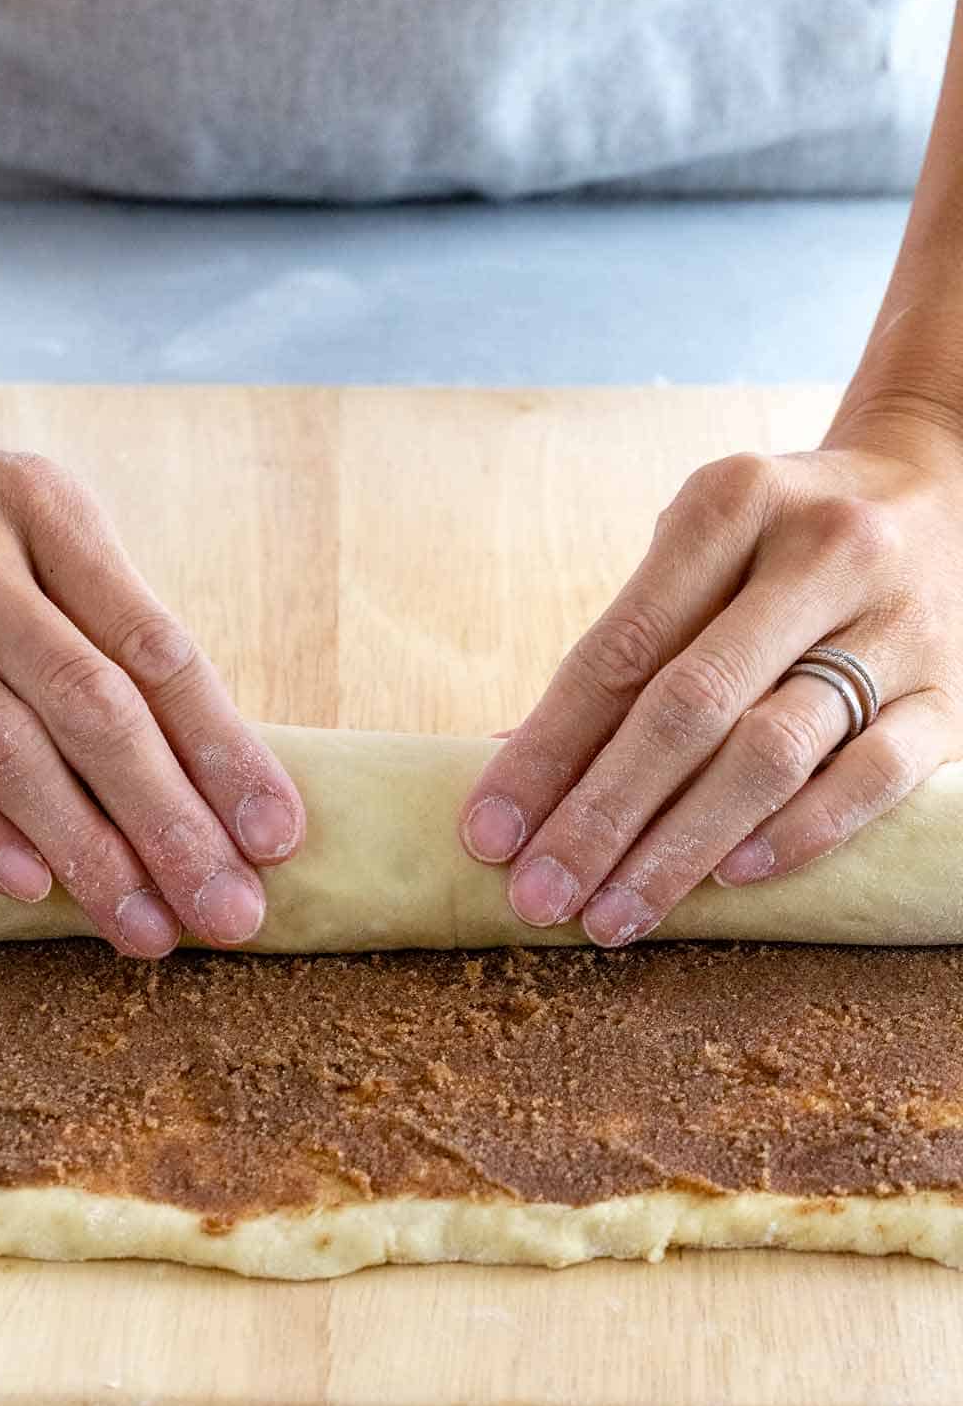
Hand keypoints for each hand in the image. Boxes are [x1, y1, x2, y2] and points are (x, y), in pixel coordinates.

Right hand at [0, 407, 304, 956]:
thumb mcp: (41, 532)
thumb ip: (115, 629)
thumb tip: (222, 775)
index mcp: (44, 509)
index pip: (155, 649)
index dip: (224, 750)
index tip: (277, 838)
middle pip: (89, 704)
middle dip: (171, 821)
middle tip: (229, 912)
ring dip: (86, 849)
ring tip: (146, 927)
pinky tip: (30, 887)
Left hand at [459, 419, 962, 945]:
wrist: (947, 490)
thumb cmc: (782, 540)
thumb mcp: (702, 548)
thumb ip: (625, 645)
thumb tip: (516, 765)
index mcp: (734, 502)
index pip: (621, 648)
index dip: (548, 748)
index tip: (489, 831)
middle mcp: (821, 553)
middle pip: (690, 706)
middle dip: (600, 814)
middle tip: (538, 894)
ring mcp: (896, 625)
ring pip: (774, 753)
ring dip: (680, 847)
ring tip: (612, 915)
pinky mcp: (953, 694)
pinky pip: (875, 778)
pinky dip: (797, 834)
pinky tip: (729, 880)